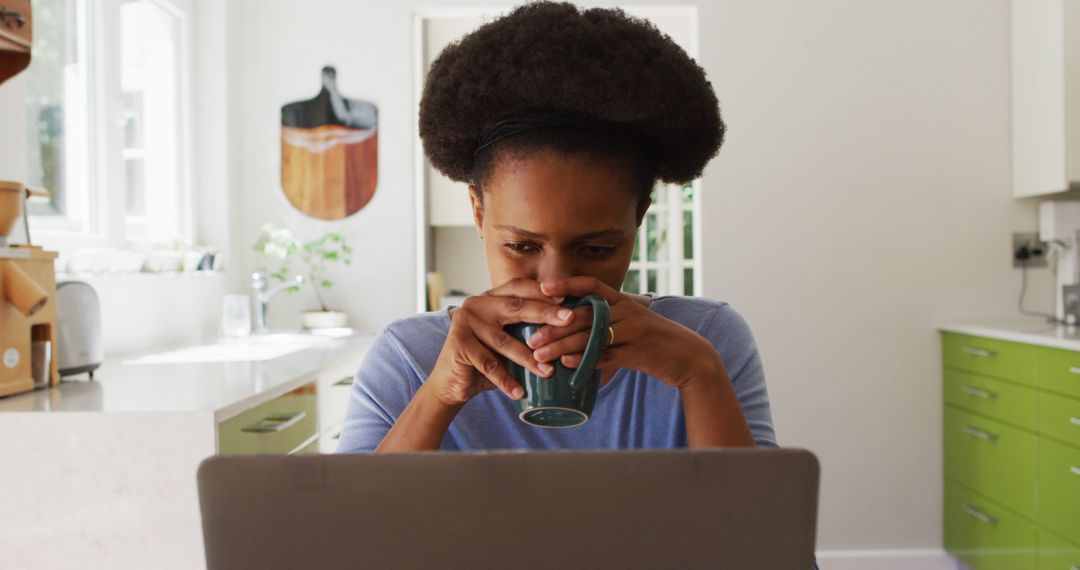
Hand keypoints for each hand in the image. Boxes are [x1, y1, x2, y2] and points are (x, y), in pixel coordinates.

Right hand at [427, 279, 573, 406]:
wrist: (452, 383)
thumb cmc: (488, 360)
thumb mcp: (509, 340)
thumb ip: (528, 330)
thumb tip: (571, 329)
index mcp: (491, 297)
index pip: (519, 287)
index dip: (543, 292)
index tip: (567, 300)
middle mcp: (477, 304)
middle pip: (516, 307)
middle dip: (545, 313)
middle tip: (569, 320)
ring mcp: (465, 321)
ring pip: (504, 340)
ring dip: (529, 358)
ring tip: (549, 371)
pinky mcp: (457, 343)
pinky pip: (488, 364)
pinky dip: (505, 380)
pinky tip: (520, 392)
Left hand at [528, 277, 718, 389]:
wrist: (688, 356)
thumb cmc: (653, 339)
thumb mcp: (631, 321)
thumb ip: (606, 319)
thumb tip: (571, 323)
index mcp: (623, 300)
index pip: (591, 286)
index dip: (567, 286)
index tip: (543, 288)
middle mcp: (627, 311)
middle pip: (584, 316)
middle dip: (554, 327)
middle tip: (531, 338)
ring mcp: (633, 332)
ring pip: (590, 338)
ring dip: (562, 348)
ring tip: (541, 356)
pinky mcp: (637, 354)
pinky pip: (606, 357)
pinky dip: (585, 362)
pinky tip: (567, 366)